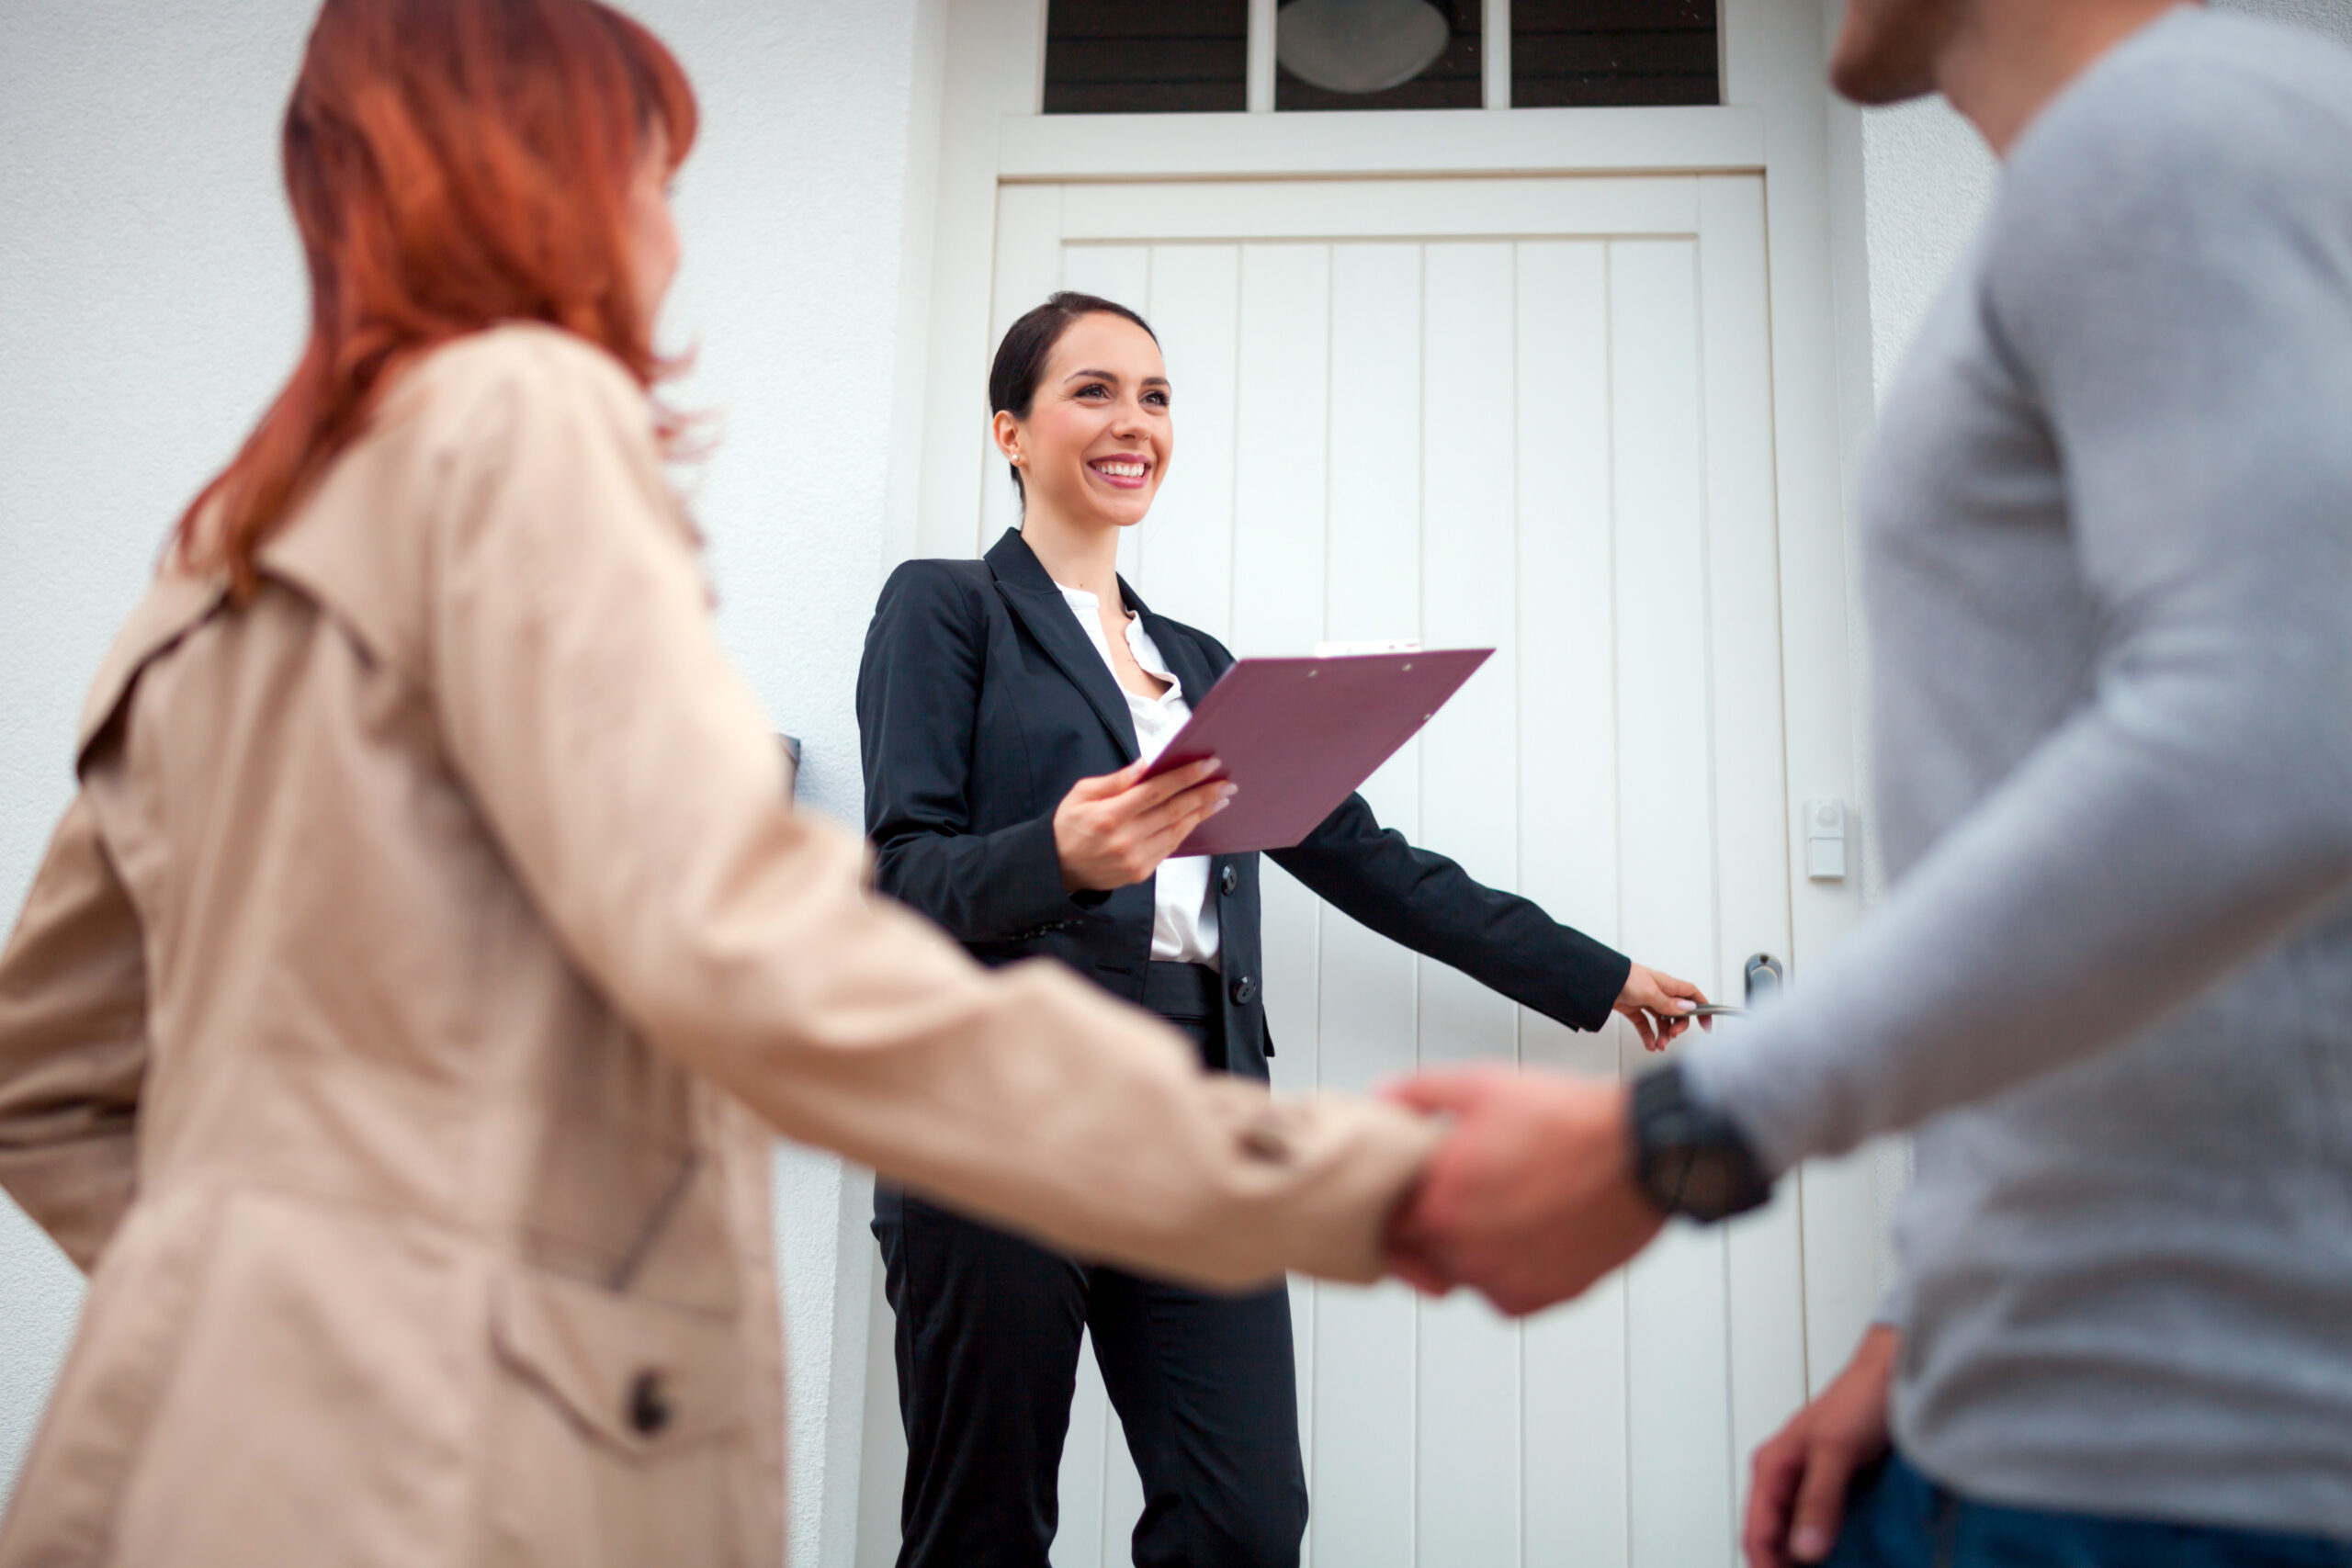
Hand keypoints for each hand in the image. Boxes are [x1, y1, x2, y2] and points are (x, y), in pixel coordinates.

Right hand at [1053, 758, 1234, 891]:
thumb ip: (1115, 781)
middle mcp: (1125, 839)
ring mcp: (1135, 859)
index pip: (1156, 791)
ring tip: (1221, 797)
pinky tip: (1198, 816)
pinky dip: (1187, 829)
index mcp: (1109, 815)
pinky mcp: (1141, 872)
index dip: (1184, 777)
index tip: (1207, 764)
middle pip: (1173, 811)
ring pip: (1177, 830)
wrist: (1058, 869)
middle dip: (1204, 793)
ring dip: (1202, 812)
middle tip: (1226, 781)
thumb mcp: (1081, 794)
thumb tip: (1146, 766)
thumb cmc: (1069, 827)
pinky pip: (1170, 847)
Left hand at [1381, 1067, 1663, 1314]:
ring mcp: (1504, 1278)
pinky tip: (1524, 1237)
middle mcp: (1466, 1250)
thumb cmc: (1569, 1121)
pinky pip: (1502, 1297)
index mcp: (1440, 1202)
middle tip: (1463, 1195)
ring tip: (1500, 1210)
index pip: (1389, 1220)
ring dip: (1468, 1251)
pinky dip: (1506, 1274)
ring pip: (1461, 1276)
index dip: (1400, 1200)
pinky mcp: (1543, 1296)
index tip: (1417, 1188)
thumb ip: (1420, 1094)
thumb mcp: (1482, 1085)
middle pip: (1421, 1252)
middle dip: (1432, 1226)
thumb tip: (1384, 1099)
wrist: (1642, 1153)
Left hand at [1618, 962, 1707, 1051]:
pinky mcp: (1633, 1008)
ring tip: (1659, 1046)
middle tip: (1672, 1036)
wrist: (1598, 980)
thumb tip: (1688, 1008)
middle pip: (1677, 1012)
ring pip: (1661, 1021)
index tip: (1706, 1024)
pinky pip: (1645, 1025)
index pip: (1691, 994)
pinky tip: (1650, 1045)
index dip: (1702, 1007)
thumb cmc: (1623, 978)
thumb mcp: (1650, 992)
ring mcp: (1645, 1000)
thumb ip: (1668, 1003)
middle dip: (1678, 1027)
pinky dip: (1649, 1035)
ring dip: (1663, 1035)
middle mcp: (1658, 992)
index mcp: (1666, 984)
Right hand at [1743, 1323, 1898, 1566]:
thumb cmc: (1860, 1400)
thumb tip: (1804, 1551)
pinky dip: (1836, 1549)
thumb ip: (1818, 1500)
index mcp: (1772, 1467)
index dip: (1769, 1567)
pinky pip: (1828, 1530)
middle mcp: (1787, 1479)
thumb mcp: (1835, 1450)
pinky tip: (1853, 1559)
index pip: (1757, 1533)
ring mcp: (1813, 1486)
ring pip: (1802, 1537)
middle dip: (1789, 1566)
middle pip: (1776, 1539)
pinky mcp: (1839, 1491)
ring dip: (1813, 1560)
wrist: (1898, 1378)